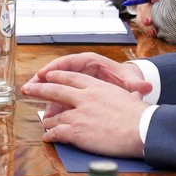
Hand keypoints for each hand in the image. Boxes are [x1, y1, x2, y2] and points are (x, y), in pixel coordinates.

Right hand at [22, 52, 150, 116]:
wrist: (128, 84)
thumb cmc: (126, 79)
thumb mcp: (130, 82)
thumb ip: (135, 85)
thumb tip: (146, 87)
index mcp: (93, 62)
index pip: (71, 61)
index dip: (56, 67)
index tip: (44, 73)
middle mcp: (82, 70)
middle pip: (59, 72)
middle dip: (43, 78)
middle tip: (29, 86)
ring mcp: (77, 80)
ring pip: (57, 85)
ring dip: (44, 92)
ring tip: (32, 99)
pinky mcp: (76, 91)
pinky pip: (61, 96)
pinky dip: (53, 103)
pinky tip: (47, 114)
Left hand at [33, 70, 147, 157]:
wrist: (142, 128)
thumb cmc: (139, 115)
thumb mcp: (126, 97)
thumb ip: (117, 95)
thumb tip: (128, 96)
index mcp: (96, 86)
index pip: (71, 77)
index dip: (57, 76)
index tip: (47, 75)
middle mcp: (84, 97)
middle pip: (55, 90)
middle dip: (38, 89)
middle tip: (27, 89)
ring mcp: (78, 114)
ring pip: (54, 115)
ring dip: (47, 120)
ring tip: (43, 123)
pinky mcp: (76, 131)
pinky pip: (56, 133)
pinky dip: (50, 136)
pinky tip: (48, 138)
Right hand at [133, 0, 175, 36]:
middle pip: (146, 4)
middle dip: (147, 13)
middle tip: (149, 21)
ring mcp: (143, 5)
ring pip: (141, 13)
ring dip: (145, 23)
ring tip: (152, 32)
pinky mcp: (141, 13)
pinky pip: (140, 21)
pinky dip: (145, 28)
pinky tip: (152, 34)